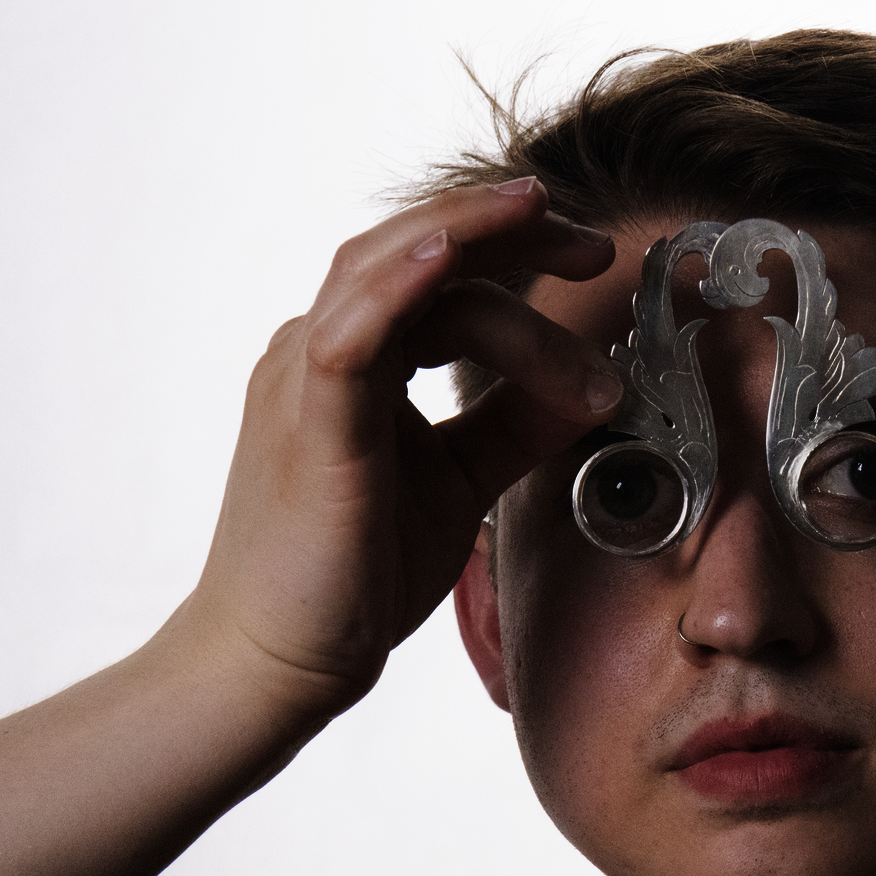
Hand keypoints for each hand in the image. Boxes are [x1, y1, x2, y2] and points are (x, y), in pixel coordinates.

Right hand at [180, 177, 619, 717]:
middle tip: (591, 239)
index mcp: (354, 357)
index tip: (591, 256)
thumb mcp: (463, 478)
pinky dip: (396, 289)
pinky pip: (347, 340)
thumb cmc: (356, 569)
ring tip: (536, 213)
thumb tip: (597, 385)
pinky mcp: (307, 429)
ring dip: (465, 235)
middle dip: (505, 228)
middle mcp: (318, 349)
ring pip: (381, 272)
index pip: (437, 273)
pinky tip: (446, 259)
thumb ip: (519, 424)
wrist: (278, 662)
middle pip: (411, 247)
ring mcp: (303, 382)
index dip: (515, 250)